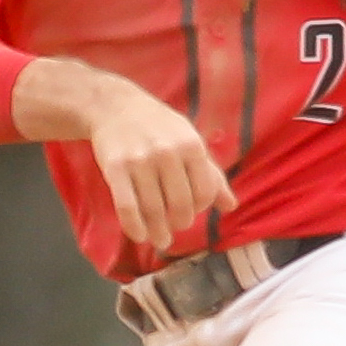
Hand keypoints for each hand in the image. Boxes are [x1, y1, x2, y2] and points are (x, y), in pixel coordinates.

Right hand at [19, 59, 233, 252]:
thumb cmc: (160, 128)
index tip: (192, 210)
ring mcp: (139, 161)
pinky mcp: (115, 169)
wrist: (115, 107)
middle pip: (180, 206)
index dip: (200, 208)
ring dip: (158, 232)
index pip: (204, 193)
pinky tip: (139, 235)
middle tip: (175, 227)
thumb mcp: (190, 142)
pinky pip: (127, 208)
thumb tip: (231, 206)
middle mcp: (167, 152)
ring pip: (153, 210)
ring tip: (160, 239)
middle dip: (180, 223)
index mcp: (191, 145)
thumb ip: (211, 174)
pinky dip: (134, 227)